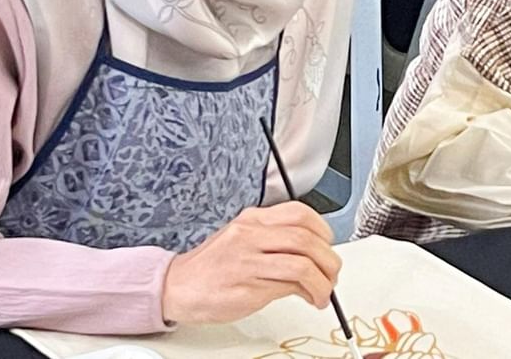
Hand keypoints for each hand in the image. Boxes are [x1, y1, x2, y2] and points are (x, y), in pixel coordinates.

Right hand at [161, 201, 340, 324]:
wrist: (177, 286)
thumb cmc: (213, 266)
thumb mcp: (243, 238)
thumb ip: (276, 239)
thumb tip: (314, 252)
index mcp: (252, 219)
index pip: (300, 213)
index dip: (323, 230)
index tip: (328, 245)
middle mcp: (251, 235)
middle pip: (306, 239)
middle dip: (329, 258)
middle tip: (333, 272)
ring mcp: (248, 261)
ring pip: (302, 264)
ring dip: (323, 281)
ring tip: (324, 291)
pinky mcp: (247, 287)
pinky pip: (288, 286)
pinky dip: (308, 292)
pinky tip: (310, 297)